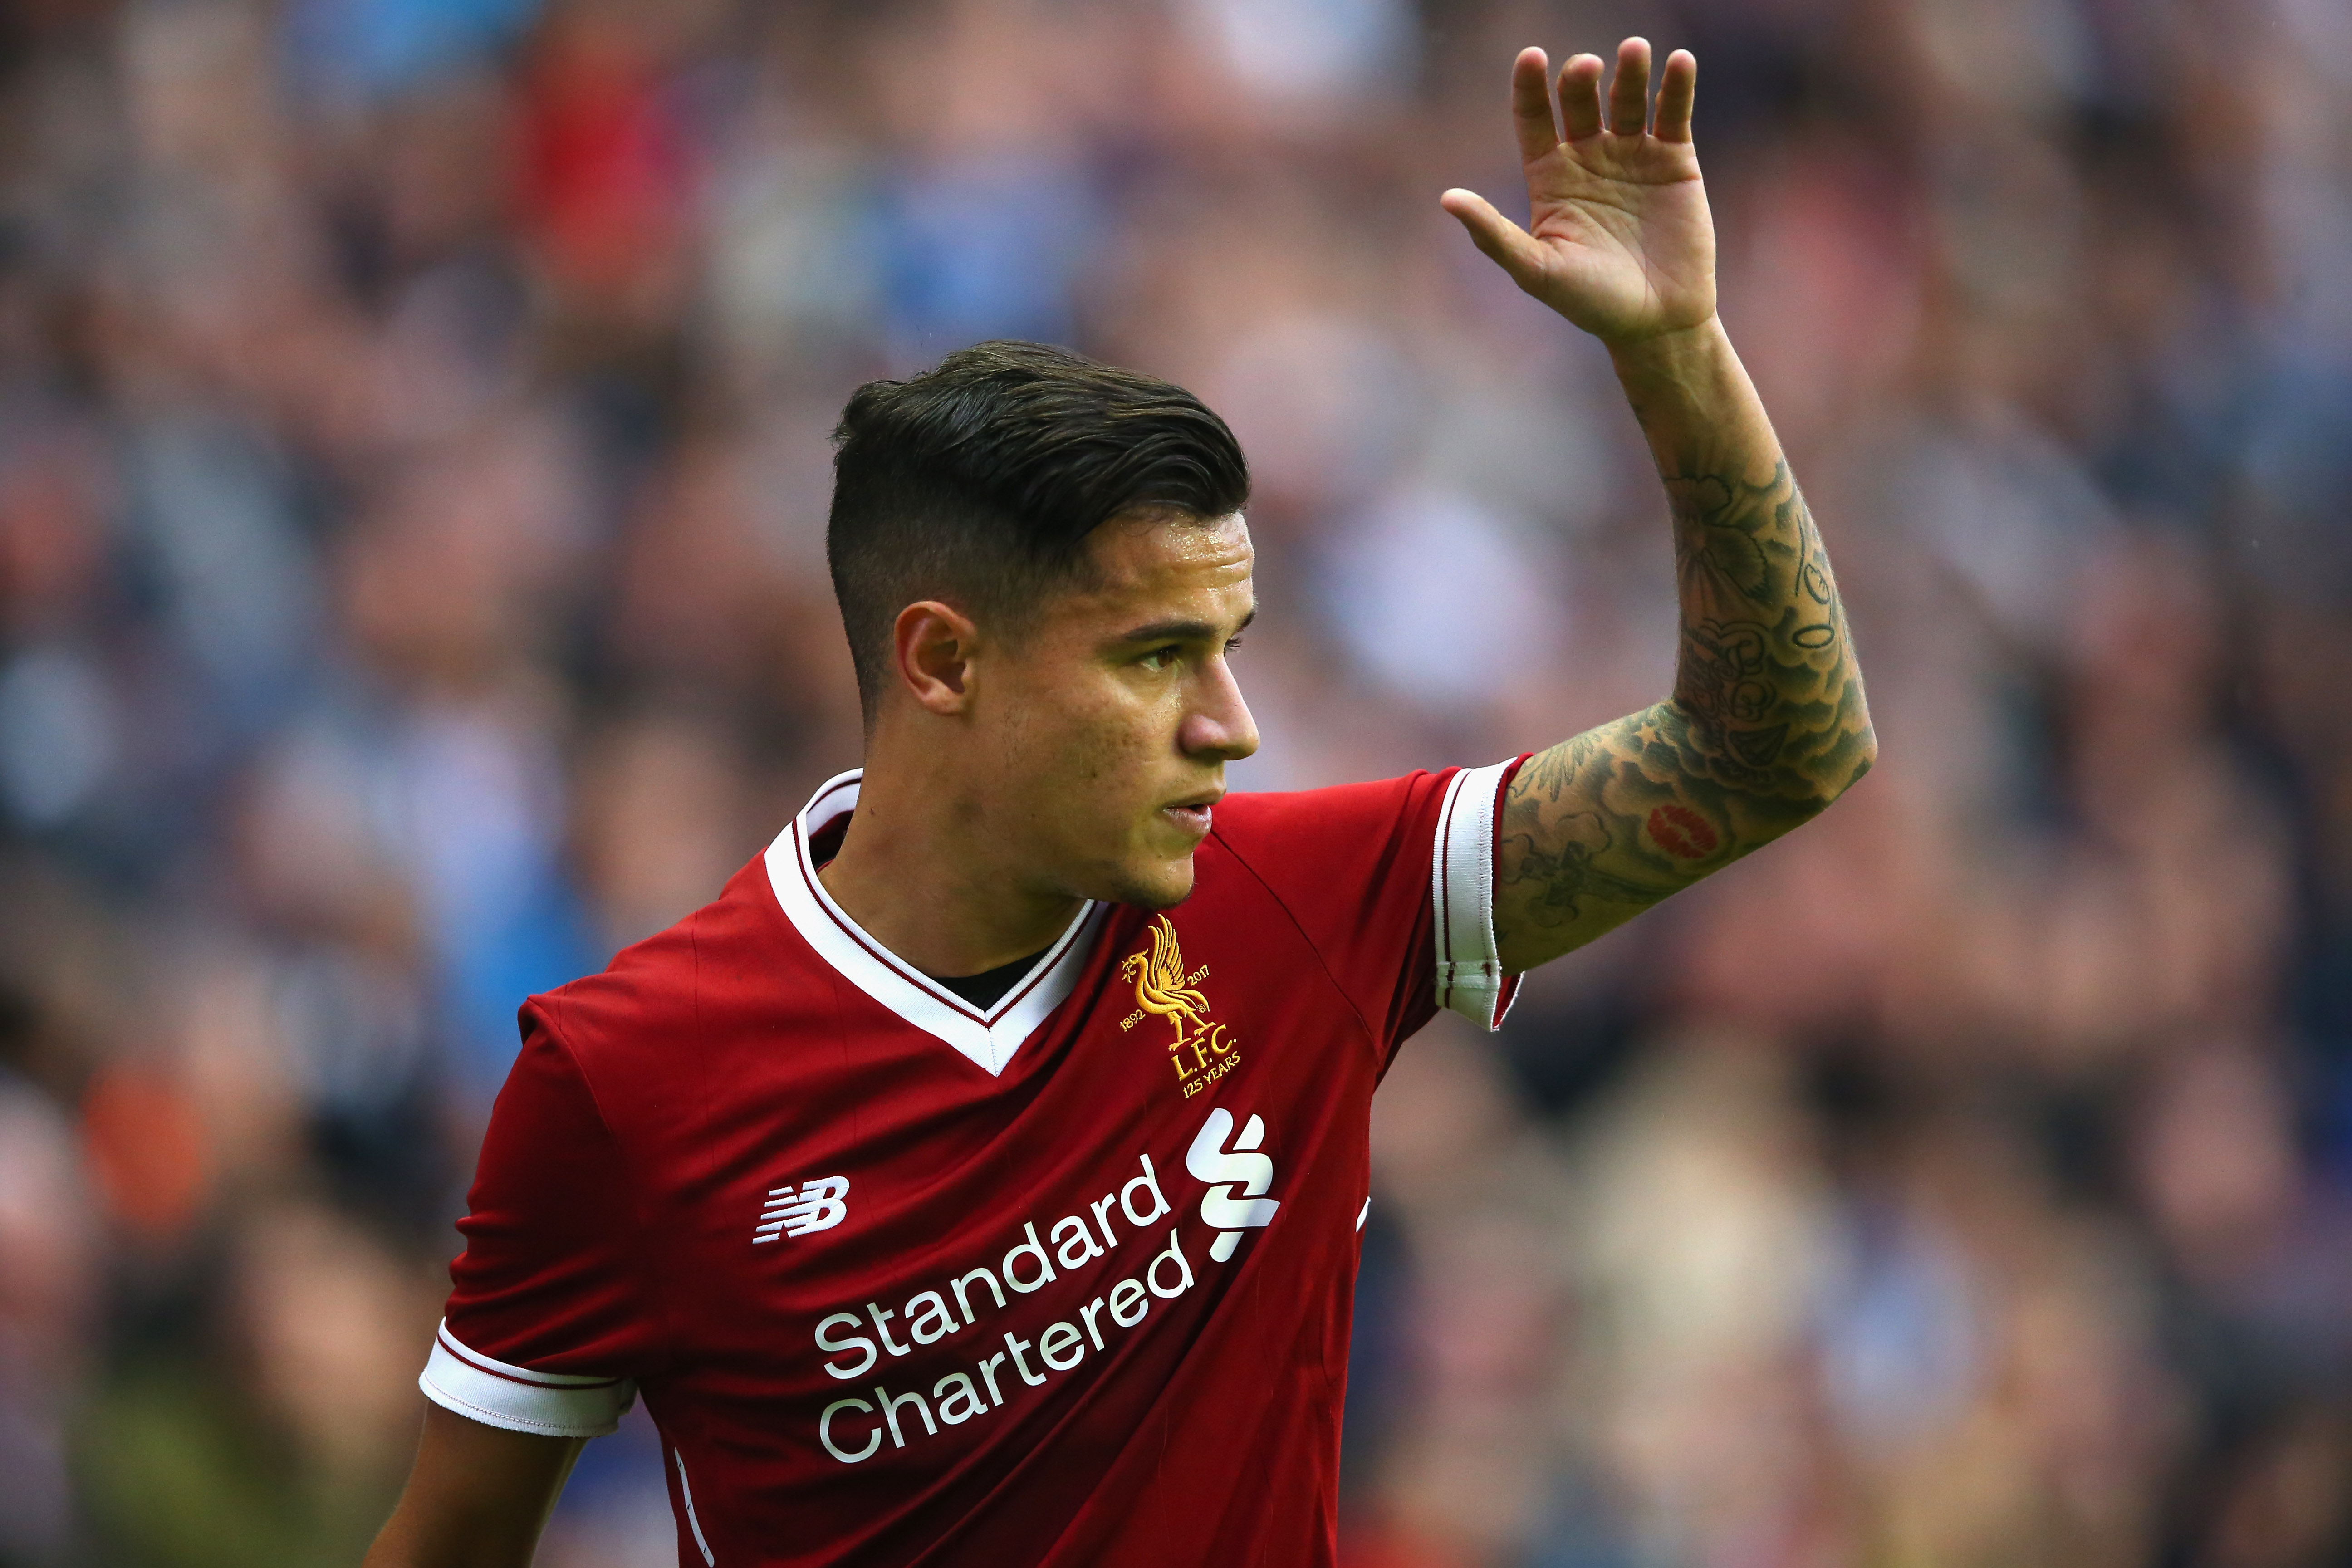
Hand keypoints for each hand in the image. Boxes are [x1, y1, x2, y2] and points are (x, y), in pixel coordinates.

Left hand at [1441, 40, 1715, 345]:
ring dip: (1629, 71)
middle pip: (1578, 100)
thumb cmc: (1590, 302)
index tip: (1531, 57)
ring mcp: (1631, 154)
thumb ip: (1493, 234)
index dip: (1529, 87)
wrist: (1656, 323)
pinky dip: (1677, 86)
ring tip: (1632, 50)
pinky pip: (1673, 112)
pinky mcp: (1675, 159)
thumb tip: (1446, 198)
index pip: (1532, 117)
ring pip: (1626, 98)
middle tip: (1586, 67)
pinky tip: (1678, 61)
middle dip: (1579, 78)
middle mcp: (1587, 156)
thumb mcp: (1537, 270)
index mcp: (1548, 176)